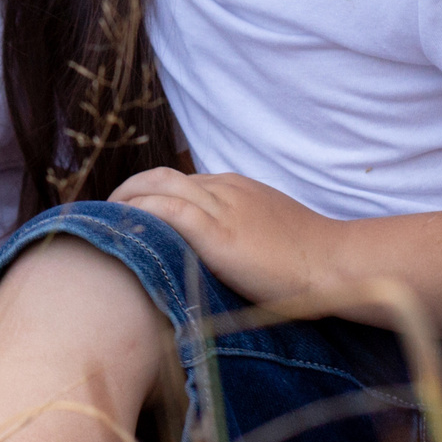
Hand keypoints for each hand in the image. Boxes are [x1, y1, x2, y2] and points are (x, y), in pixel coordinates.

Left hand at [109, 167, 337, 313]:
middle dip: (128, 192)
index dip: (149, 194)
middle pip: (162, 176)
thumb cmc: (309, 260)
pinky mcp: (220, 232)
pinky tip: (124, 229)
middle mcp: (225, 189)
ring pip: (159, 186)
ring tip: (105, 223)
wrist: (336, 264)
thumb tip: (211, 254)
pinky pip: (169, 210)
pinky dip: (141, 214)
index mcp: (236, 188)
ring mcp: (223, 208)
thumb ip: (239, 232)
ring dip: (126, 201)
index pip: (180, 181)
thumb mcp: (269, 233)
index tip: (129, 214)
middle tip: (107, 217)